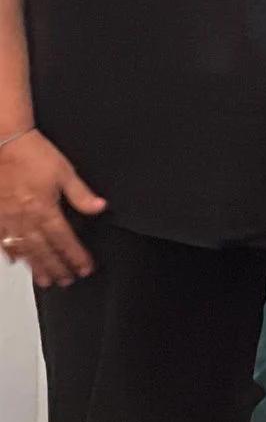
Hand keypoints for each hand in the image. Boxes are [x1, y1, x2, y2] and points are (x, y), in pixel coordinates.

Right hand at [0, 131, 103, 288]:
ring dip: (35, 266)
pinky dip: (10, 252)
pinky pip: (2, 240)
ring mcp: (5, 218)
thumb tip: (100, 208)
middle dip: (56, 268)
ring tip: (45, 280)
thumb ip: (82, 195)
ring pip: (22, 249)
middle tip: (66, 280)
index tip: (84, 267)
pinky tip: (16, 261)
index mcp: (43, 208)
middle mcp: (23, 217)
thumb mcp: (65, 172)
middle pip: (42, 250)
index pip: (64, 240)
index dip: (76, 256)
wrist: (3, 141)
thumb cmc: (32, 154)